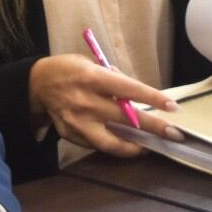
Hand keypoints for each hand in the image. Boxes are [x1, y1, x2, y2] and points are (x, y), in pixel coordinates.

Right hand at [28, 53, 180, 155]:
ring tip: (149, 147)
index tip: (172, 108)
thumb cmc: (69, 69)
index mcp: (92, 78)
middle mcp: (86, 102)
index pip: (129, 89)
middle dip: (153, 127)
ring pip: (111, 142)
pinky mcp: (71, 135)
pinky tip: (127, 144)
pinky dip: (114, 145)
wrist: (37, 84)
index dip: (153, 98)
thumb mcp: (91, 63)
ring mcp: (77, 122)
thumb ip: (113, 78)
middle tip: (174, 134)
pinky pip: (98, 145)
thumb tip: (135, 93)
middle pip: (126, 119)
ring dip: (134, 147)